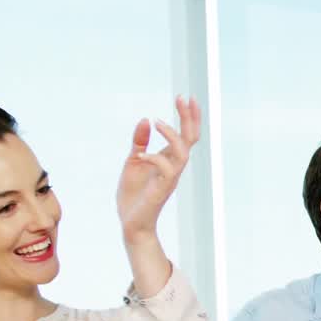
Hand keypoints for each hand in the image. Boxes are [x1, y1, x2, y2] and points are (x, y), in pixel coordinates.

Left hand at [117, 95, 200, 242]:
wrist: (131, 223)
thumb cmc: (133, 195)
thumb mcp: (133, 162)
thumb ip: (139, 142)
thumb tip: (145, 119)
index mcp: (169, 159)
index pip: (186, 134)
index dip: (188, 116)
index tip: (185, 96)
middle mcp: (174, 167)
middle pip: (190, 139)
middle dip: (188, 118)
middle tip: (182, 97)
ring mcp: (170, 178)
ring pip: (183, 153)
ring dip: (171, 135)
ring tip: (156, 122)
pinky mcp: (161, 189)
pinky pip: (165, 169)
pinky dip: (153, 157)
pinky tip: (139, 154)